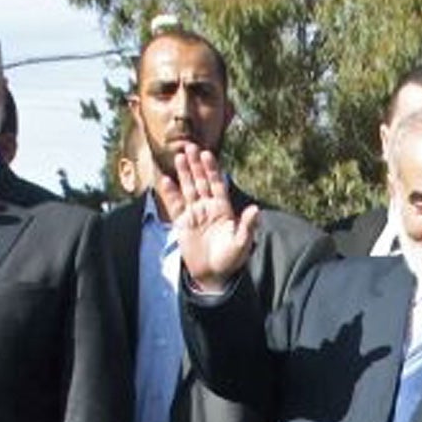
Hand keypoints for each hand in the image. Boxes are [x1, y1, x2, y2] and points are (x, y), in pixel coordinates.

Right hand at [155, 147, 258, 292]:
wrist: (213, 274)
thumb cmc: (230, 259)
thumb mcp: (241, 243)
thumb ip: (248, 226)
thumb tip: (256, 210)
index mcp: (223, 208)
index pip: (217, 184)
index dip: (212, 169)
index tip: (207, 155)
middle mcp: (208, 207)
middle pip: (201, 181)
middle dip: (196, 165)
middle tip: (190, 146)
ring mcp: (194, 213)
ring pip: (188, 188)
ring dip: (184, 173)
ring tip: (179, 156)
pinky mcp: (182, 222)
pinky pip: (175, 204)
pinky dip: (170, 193)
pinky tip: (165, 180)